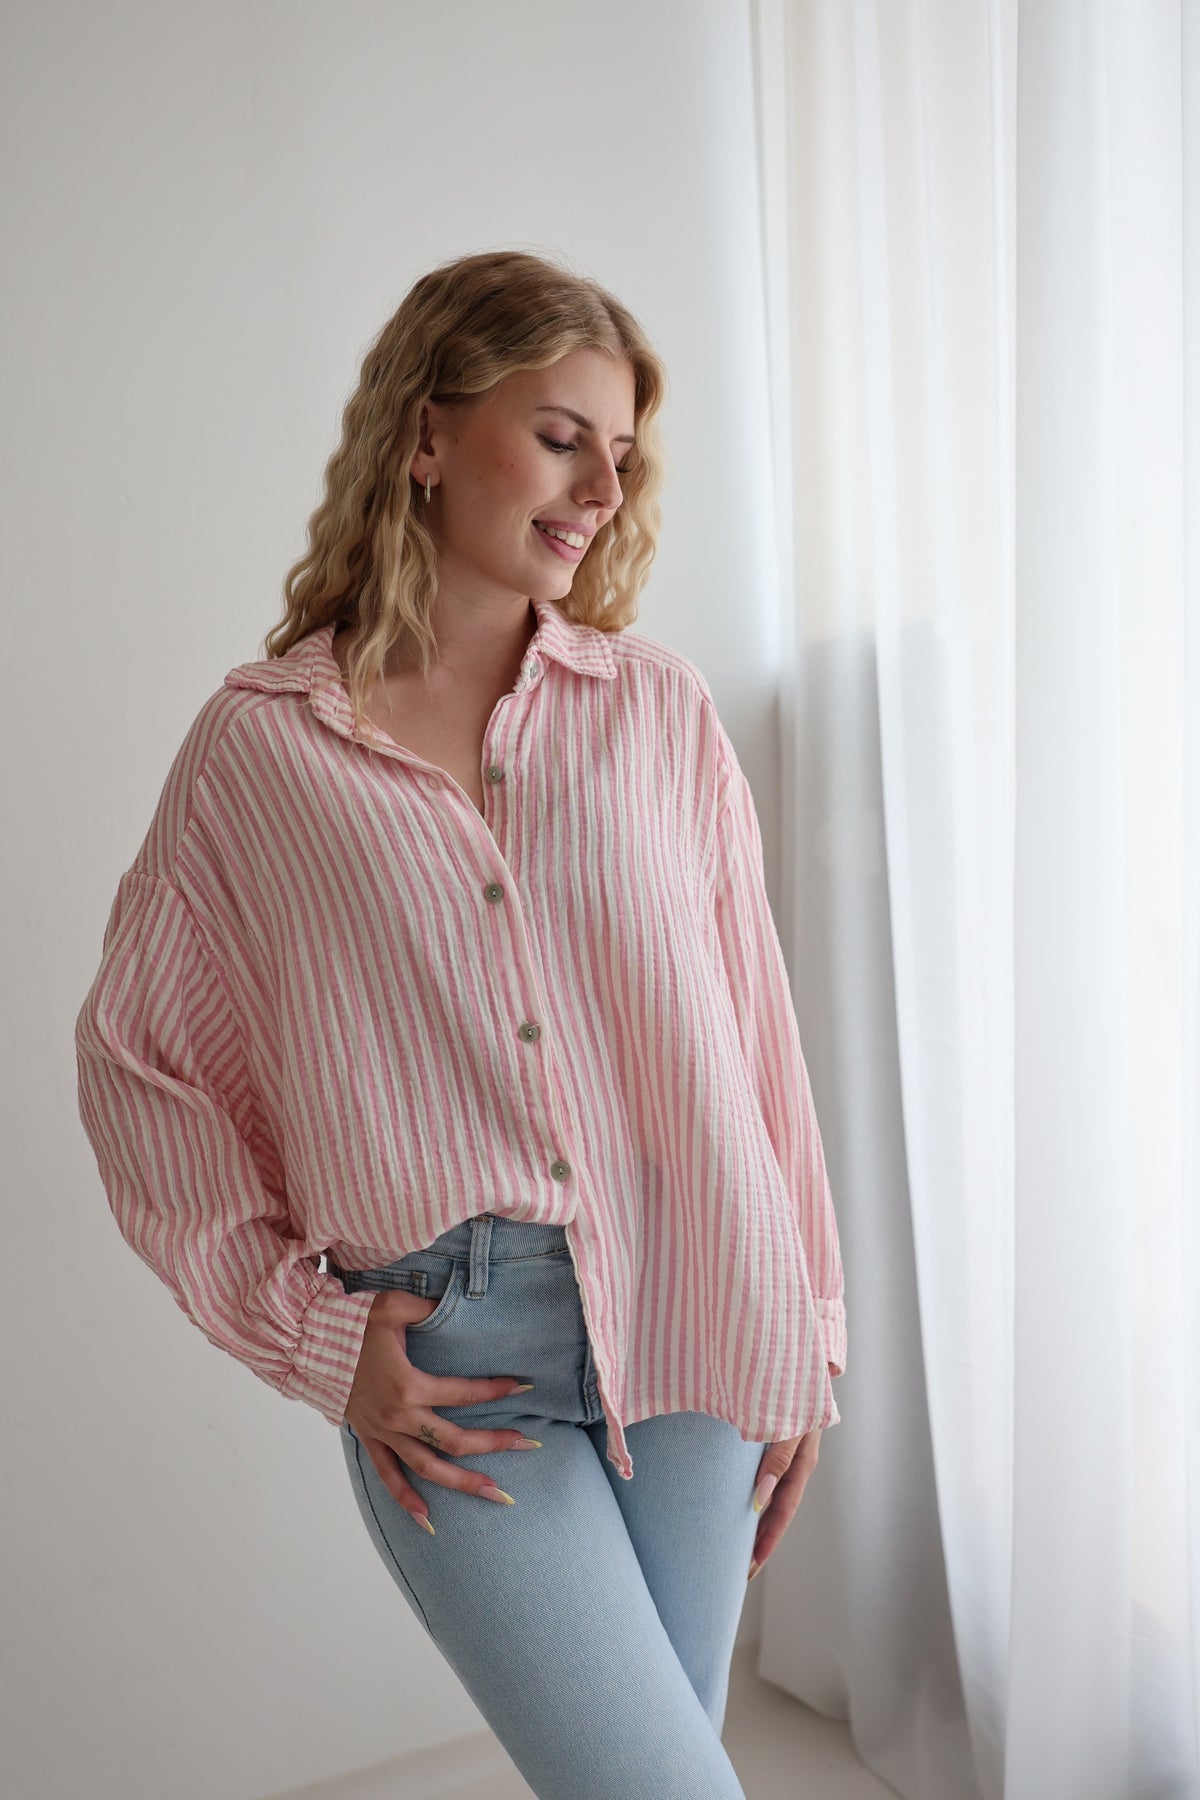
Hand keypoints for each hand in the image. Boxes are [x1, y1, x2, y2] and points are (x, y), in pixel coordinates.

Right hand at [343, 1288, 540, 1531]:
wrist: (309, 1344)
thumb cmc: (352, 1323)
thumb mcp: (393, 1307)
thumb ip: (427, 1307)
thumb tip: (453, 1303)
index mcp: (409, 1385)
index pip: (464, 1393)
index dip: (496, 1390)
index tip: (523, 1387)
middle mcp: (399, 1416)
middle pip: (454, 1440)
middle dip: (494, 1444)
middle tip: (528, 1443)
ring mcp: (383, 1432)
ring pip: (428, 1467)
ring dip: (463, 1482)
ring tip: (496, 1494)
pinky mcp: (369, 1438)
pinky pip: (388, 1475)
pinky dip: (406, 1499)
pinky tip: (427, 1521)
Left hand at [747, 1361, 836, 1579]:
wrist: (799, 1345)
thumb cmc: (793, 1380)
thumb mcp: (791, 1420)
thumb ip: (778, 1457)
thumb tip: (761, 1500)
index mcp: (803, 1458)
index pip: (784, 1509)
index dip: (768, 1539)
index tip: (750, 1566)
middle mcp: (796, 1457)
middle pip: (779, 1508)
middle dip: (762, 1539)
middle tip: (740, 1571)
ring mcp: (786, 1449)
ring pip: (773, 1494)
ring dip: (757, 1520)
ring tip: (738, 1547)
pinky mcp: (774, 1436)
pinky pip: (765, 1474)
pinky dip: (755, 1495)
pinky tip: (739, 1503)